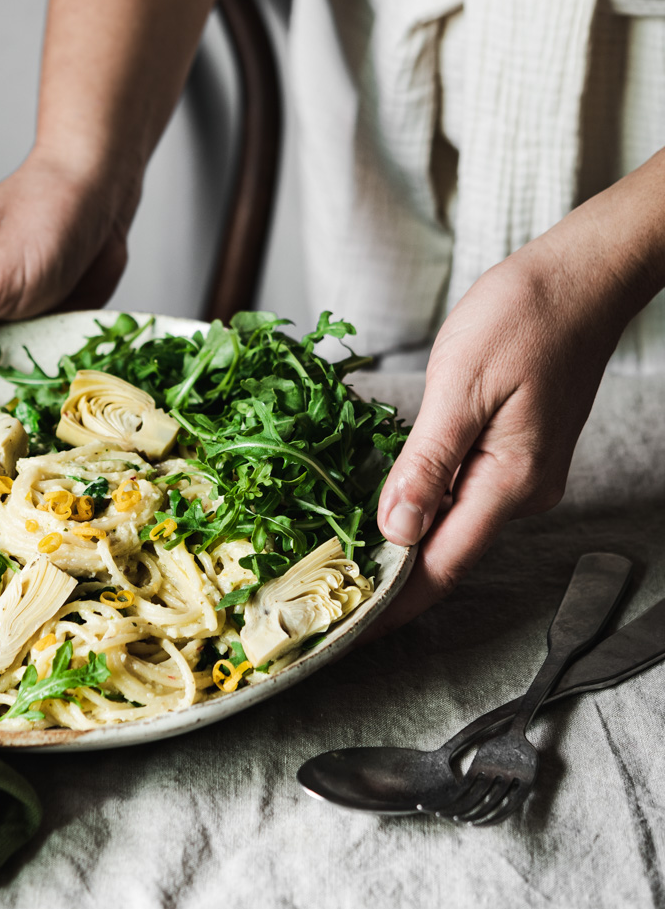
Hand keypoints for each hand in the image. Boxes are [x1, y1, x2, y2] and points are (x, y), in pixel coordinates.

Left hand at [370, 210, 651, 635]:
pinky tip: (389, 503)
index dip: (395, 604)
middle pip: (448, 551)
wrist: (580, 276)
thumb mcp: (463, 386)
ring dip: (405, 541)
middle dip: (393, 578)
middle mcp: (522, 489)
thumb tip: (397, 531)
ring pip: (454, 520)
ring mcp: (522, 471)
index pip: (444, 565)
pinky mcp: (515, 449)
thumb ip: (428, 462)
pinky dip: (424, 503)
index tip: (349, 632)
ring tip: (346, 558)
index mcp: (511, 481)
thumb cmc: (525, 317)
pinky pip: (463, 490)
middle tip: (328, 594)